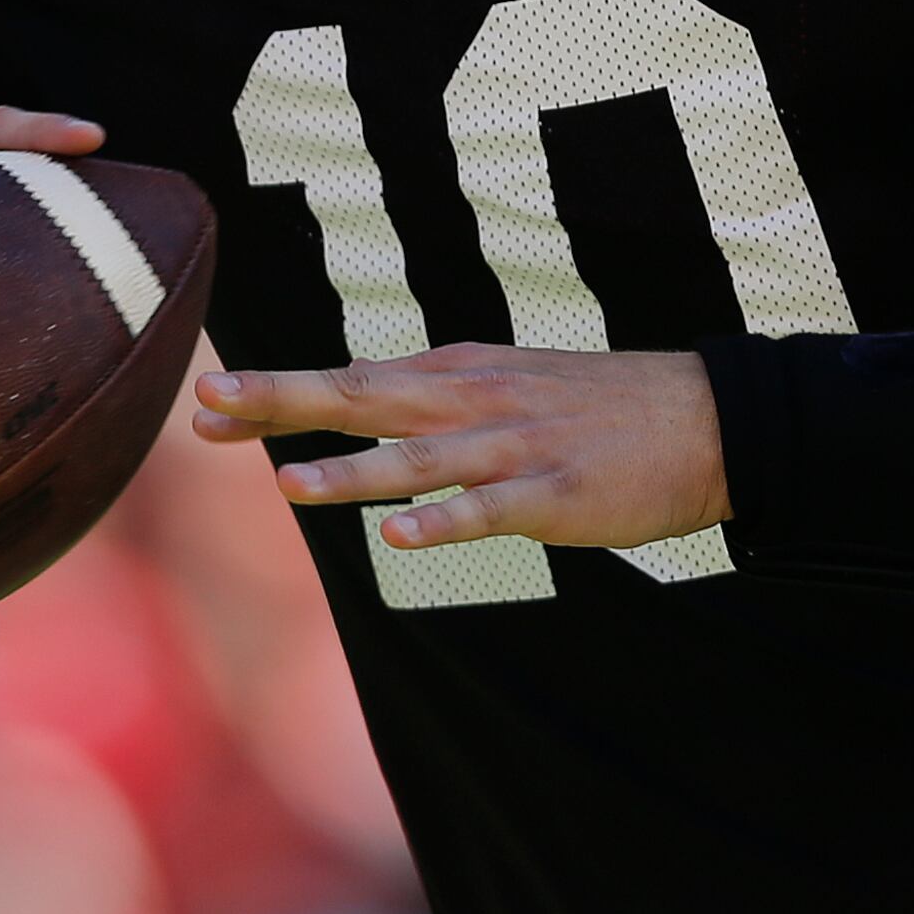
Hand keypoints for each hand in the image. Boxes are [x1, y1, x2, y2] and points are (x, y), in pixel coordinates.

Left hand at [193, 346, 727, 552]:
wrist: (706, 418)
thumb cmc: (598, 407)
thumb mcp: (507, 381)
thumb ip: (434, 392)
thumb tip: (359, 392)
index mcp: (458, 375)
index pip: (351, 381)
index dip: (277, 396)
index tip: (207, 403)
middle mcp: (474, 402)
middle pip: (364, 398)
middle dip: (284, 404)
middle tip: (209, 407)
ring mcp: (514, 448)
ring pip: (418, 459)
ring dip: (352, 472)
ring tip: (288, 484)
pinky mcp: (555, 494)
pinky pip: (489, 511)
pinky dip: (444, 523)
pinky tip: (400, 538)